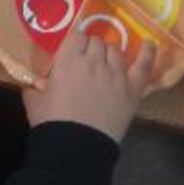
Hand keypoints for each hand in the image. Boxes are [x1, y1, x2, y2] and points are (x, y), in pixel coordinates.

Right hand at [23, 32, 154, 142]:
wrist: (76, 148)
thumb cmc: (52, 124)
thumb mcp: (35, 103)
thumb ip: (34, 89)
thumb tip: (33, 87)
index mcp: (68, 61)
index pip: (76, 36)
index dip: (75, 41)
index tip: (74, 48)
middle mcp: (94, 61)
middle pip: (96, 41)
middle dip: (91, 48)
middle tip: (87, 61)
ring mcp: (115, 74)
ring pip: (115, 50)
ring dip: (108, 53)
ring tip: (105, 63)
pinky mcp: (132, 88)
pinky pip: (143, 65)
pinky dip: (148, 53)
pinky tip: (150, 44)